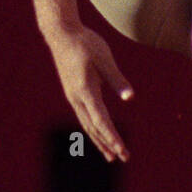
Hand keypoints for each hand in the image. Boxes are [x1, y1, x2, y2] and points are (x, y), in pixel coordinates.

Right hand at [45, 24, 133, 162]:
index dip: (112, 137)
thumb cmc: (84, 43)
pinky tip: (99, 132)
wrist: (61, 33)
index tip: (122, 150)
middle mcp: (77, 98)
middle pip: (94, 128)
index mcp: (85, 91)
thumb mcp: (104, 58)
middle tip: (123, 157)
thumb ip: (116, 78)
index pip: (101, 120)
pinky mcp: (73, 92)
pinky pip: (84, 116)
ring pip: (87, 124)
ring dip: (100, 140)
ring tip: (110, 155)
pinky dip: (93, 128)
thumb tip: (130, 97)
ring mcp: (73, 96)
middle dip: (108, 144)